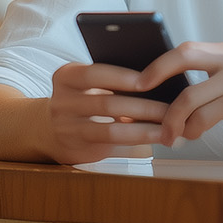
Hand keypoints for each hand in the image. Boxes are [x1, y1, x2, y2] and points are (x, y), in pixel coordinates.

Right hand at [43, 61, 169, 164]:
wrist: (50, 127)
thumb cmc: (83, 97)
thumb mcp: (87, 83)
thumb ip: (111, 78)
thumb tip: (157, 79)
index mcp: (67, 76)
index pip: (95, 73)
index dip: (123, 77)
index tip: (151, 79)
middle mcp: (62, 102)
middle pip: (106, 104)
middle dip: (143, 107)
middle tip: (172, 109)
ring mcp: (66, 128)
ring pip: (110, 131)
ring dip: (143, 130)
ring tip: (168, 128)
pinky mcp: (77, 149)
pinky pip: (111, 147)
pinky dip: (135, 143)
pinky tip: (154, 139)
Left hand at [137, 41, 222, 145]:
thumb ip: (209, 71)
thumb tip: (167, 83)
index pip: (186, 48)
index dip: (160, 62)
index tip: (141, 78)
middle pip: (184, 56)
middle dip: (156, 74)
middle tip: (140, 92)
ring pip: (189, 97)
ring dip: (173, 119)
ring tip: (169, 133)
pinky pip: (203, 118)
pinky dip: (192, 129)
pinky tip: (191, 135)